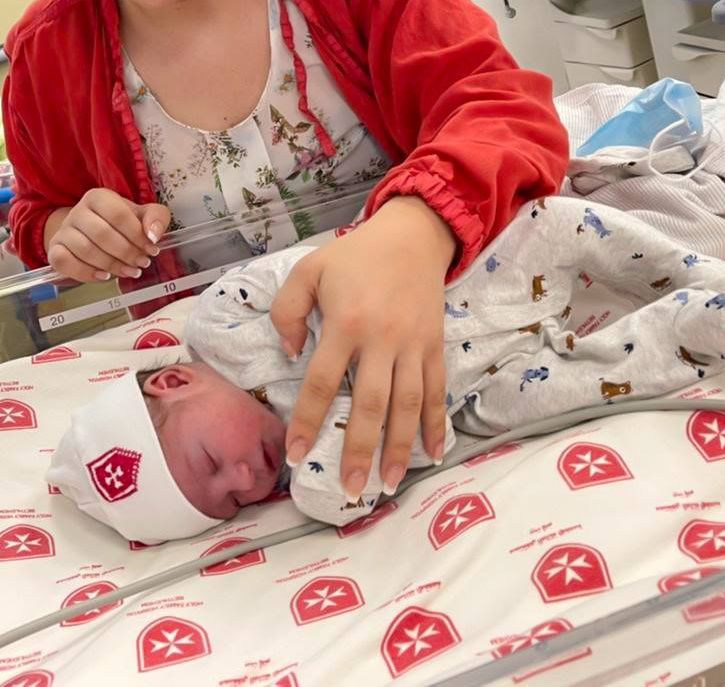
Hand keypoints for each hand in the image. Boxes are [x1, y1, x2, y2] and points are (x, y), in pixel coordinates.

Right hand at [44, 188, 170, 281]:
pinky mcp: (54, 249)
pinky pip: (64, 262)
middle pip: (102, 234)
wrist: (88, 232)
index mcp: (98, 197)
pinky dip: (85, 273)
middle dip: (126, 253)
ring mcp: (63, 230)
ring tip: (129, 272)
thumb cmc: (119, 224)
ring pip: (85, 250)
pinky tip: (104, 276)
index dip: (137, 235)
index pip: (118, 214)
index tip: (152, 249)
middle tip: (142, 263)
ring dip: (111, 265)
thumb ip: (156, 218)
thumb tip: (153, 235)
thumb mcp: (141, 215)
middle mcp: (77, 211)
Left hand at [270, 197, 454, 498]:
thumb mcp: (308, 270)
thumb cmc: (354, 255)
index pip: (323, 382)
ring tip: (389, 484)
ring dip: (399, 448)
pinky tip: (434, 453)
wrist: (413, 234)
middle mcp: (382, 338)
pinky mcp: (436, 345)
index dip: (307, 421)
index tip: (295, 455)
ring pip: (408, 405)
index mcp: (346, 323)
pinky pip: (437, 390)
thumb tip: (291, 355)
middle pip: (371, 404)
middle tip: (351, 490)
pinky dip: (437, 423)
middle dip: (359, 450)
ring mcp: (414, 345)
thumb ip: (287, 311)